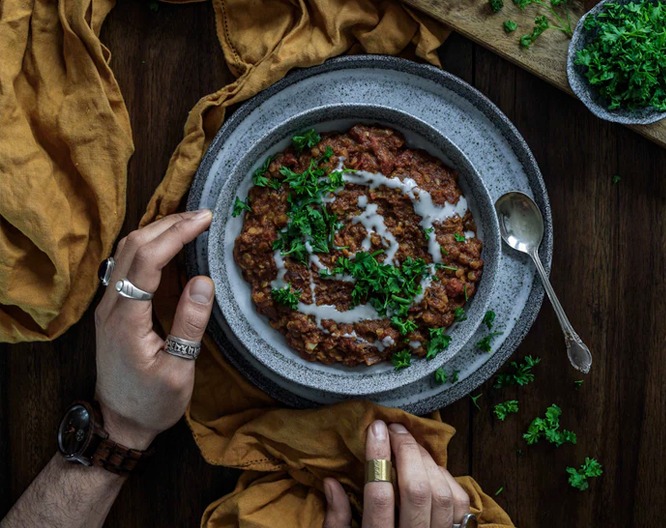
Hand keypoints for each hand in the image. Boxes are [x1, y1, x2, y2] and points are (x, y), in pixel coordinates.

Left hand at [94, 210, 214, 449]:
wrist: (119, 422)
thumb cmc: (151, 403)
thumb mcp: (178, 371)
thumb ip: (189, 325)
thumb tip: (203, 281)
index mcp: (126, 320)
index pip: (147, 260)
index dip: (176, 234)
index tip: (204, 219)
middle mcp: (111, 306)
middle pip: (133, 247)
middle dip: (168, 223)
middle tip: (203, 215)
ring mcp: (108, 306)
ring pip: (126, 251)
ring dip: (157, 230)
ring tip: (190, 223)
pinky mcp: (114, 309)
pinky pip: (128, 265)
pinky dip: (151, 245)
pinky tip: (171, 245)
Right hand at [323, 421, 470, 527]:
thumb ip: (336, 520)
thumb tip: (332, 481)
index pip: (380, 495)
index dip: (378, 456)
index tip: (373, 427)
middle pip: (416, 489)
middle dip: (406, 449)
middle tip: (393, 428)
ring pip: (441, 492)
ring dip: (425, 459)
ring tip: (408, 442)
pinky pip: (459, 501)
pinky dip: (445, 476)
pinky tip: (428, 465)